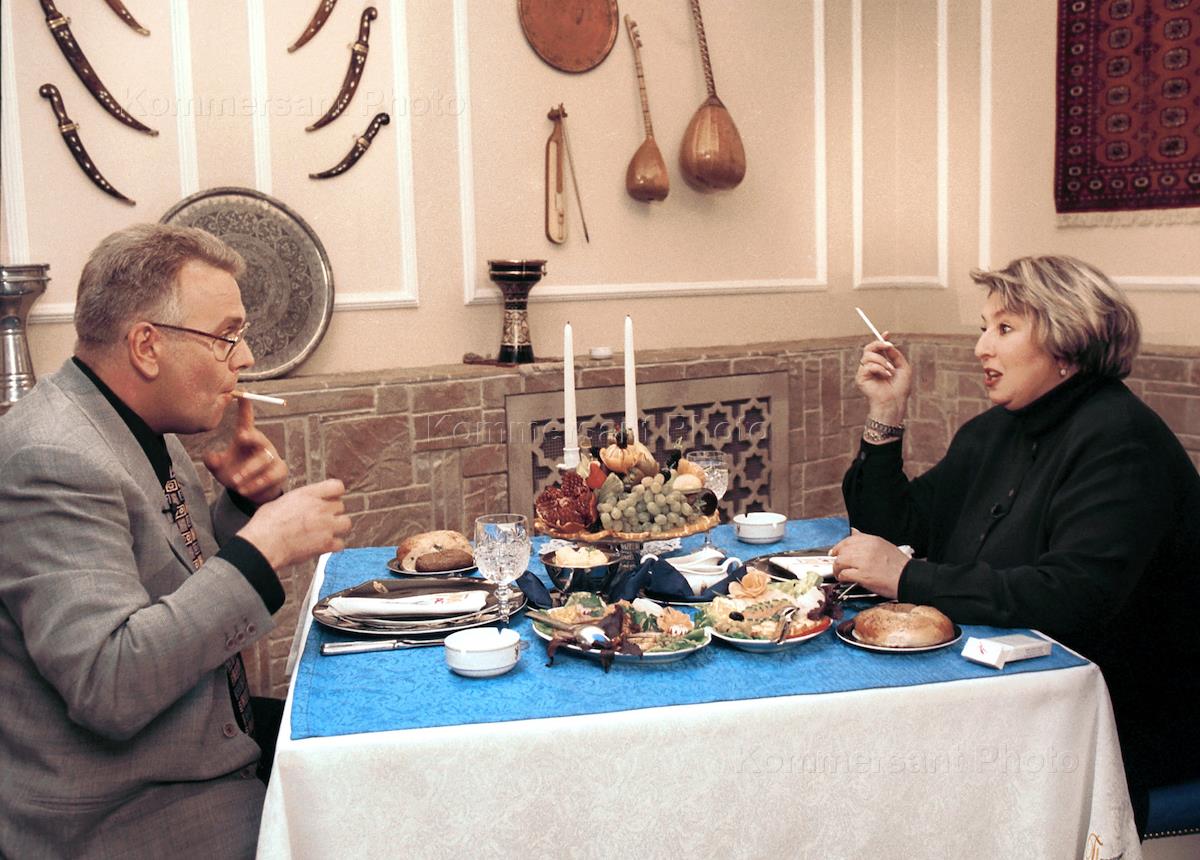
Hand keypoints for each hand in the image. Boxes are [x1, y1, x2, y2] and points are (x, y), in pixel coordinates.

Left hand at [204, 398, 286, 503]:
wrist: (254, 491)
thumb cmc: (236, 472)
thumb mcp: (221, 467)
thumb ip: (213, 461)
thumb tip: (210, 456)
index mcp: (247, 438)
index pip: (246, 421)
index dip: (244, 408)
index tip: (241, 394)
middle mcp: (261, 444)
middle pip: (258, 437)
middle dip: (251, 436)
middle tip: (241, 437)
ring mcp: (272, 458)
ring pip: (263, 461)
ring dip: (248, 471)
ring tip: (236, 482)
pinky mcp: (280, 471)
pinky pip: (270, 476)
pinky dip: (256, 484)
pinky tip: (244, 490)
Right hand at [237, 479, 351, 569]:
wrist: (263, 544)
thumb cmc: (265, 525)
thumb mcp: (280, 502)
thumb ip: (297, 501)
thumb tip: (299, 504)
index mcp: (308, 494)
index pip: (337, 486)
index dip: (334, 494)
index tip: (330, 499)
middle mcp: (320, 507)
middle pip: (340, 506)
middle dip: (332, 513)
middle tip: (321, 520)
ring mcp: (326, 525)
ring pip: (346, 523)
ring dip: (338, 528)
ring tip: (325, 532)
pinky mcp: (326, 543)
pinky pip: (340, 544)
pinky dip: (333, 546)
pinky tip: (323, 546)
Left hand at [829, 529, 907, 598]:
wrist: (909, 579)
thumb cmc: (899, 566)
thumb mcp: (884, 546)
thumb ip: (866, 540)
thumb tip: (853, 531)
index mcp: (872, 540)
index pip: (848, 539)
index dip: (839, 547)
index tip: (835, 553)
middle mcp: (867, 548)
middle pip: (842, 550)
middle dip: (837, 559)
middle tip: (838, 566)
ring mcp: (864, 561)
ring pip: (840, 561)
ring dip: (837, 569)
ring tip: (840, 574)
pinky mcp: (863, 575)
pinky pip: (844, 574)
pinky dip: (842, 577)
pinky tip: (845, 580)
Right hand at [855, 333, 912, 425]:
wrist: (895, 402)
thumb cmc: (900, 388)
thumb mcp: (903, 367)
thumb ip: (896, 355)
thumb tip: (888, 345)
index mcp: (881, 364)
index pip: (877, 348)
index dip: (881, 339)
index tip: (887, 333)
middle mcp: (871, 366)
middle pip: (868, 348)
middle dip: (879, 344)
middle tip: (889, 346)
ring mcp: (865, 372)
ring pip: (868, 355)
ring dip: (882, 361)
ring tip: (890, 371)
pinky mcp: (860, 378)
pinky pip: (867, 365)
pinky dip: (879, 369)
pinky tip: (886, 376)